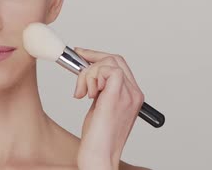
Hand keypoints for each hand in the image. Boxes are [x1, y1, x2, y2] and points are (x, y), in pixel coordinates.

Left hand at [73, 47, 144, 169]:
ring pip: (108, 63)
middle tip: (77, 65)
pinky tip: (86, 94)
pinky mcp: (117, 95)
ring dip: (88, 74)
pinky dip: (90, 78)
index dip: (98, 57)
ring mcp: (128, 94)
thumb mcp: (100, 107)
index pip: (119, 65)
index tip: (82, 55)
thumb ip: (100, 90)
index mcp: (132, 95)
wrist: (99, 155)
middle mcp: (134, 93)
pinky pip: (105, 70)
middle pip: (115, 59)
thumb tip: (88, 74)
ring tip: (82, 93)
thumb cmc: (97, 138)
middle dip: (92, 59)